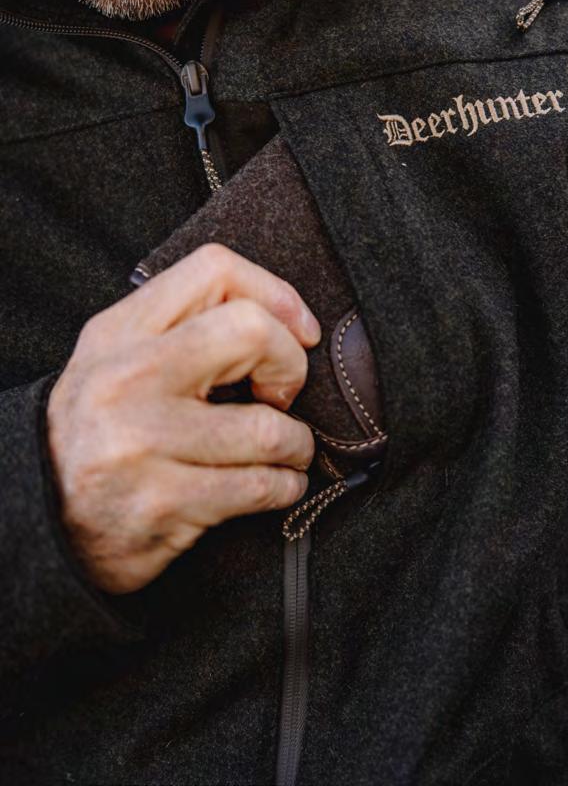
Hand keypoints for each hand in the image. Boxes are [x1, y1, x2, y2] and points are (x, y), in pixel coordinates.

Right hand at [47, 244, 319, 593]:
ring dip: (297, 444)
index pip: (214, 271)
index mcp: (120, 331)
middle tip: (285, 393)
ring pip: (266, 427)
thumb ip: (186, 326)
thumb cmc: (105, 429)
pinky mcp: (161, 503)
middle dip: (290, 365)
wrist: (44, 518)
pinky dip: (285, 486)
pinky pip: (258, 487)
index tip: (299, 331)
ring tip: (290, 449)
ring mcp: (141, 443)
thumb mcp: (123, 358)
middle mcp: (126, 379)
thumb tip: (286, 318)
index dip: (276, 294)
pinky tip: (278, 484)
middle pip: (250, 331)